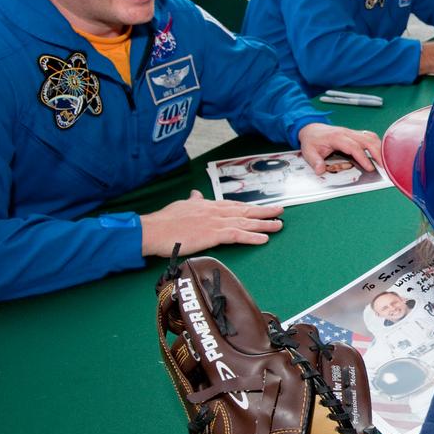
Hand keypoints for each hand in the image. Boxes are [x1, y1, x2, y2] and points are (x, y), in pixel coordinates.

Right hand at [140, 190, 283, 256]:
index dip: (249, 207)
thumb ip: (192, 201)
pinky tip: (263, 238)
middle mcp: (215, 211)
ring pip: (245, 222)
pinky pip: (237, 235)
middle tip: (280, 211)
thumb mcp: (181, 206)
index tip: (262, 207)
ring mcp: (215, 222)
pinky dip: (251, 236)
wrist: (153, 230)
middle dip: (264, 211)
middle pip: (245, 211)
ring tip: (278, 225)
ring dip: (263, 223)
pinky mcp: (212, 234)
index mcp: (208, 205)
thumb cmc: (164, 221)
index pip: (234, 205)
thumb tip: (196, 194)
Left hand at [297, 122, 381, 173]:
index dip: (363, 157)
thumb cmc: (312, 140)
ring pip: (370, 137)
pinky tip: (380, 153)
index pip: (353, 147)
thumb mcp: (308, 152)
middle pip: (367, 140)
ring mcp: (352, 132)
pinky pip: (369, 136)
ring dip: (379, 148)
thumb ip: (315, 162)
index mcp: (337, 137)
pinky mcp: (355, 134)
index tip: (370, 168)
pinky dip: (376, 144)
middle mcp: (347, 133)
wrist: (311, 128)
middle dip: (377, 153)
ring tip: (385, 161)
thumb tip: (320, 171)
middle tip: (384, 166)